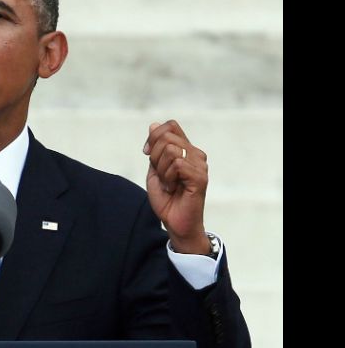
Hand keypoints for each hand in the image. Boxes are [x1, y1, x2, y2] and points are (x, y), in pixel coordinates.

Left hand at [143, 120, 210, 254]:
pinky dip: (167, 178)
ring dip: (161, 170)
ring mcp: (200, 165)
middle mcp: (196, 154)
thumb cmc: (166, 198)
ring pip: (170, 150)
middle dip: (154, 157)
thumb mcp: (155, 169)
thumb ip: (154, 148)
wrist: (175, 222)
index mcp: (186, 150)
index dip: (154, 137)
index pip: (170, 126)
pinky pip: (176, 165)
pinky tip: (172, 189)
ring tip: (169, 184)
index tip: (148, 154)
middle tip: (161, 176)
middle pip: (166, 137)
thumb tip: (153, 125)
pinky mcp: (200, 177)